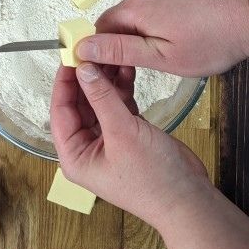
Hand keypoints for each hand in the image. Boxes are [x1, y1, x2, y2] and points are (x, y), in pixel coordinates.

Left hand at [50, 63, 209, 228]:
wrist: (188, 199)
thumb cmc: (152, 179)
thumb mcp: (122, 133)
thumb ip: (102, 98)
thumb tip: (83, 69)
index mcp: (75, 155)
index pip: (60, 110)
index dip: (64, 82)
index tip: (70, 55)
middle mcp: (87, 147)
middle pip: (79, 103)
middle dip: (86, 77)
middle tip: (91, 49)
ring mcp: (108, 139)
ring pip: (99, 101)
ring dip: (105, 79)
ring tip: (111, 52)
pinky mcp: (127, 133)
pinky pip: (118, 104)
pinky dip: (121, 87)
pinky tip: (125, 67)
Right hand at [76, 0, 248, 76]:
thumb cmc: (210, 42)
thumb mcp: (161, 56)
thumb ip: (119, 50)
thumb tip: (81, 47)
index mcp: (133, 8)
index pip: (97, 30)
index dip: (98, 53)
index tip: (109, 74)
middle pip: (113, 22)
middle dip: (117, 47)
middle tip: (134, 73)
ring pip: (130, 17)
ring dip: (133, 38)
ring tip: (156, 58)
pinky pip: (145, 9)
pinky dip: (147, 27)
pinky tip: (166, 41)